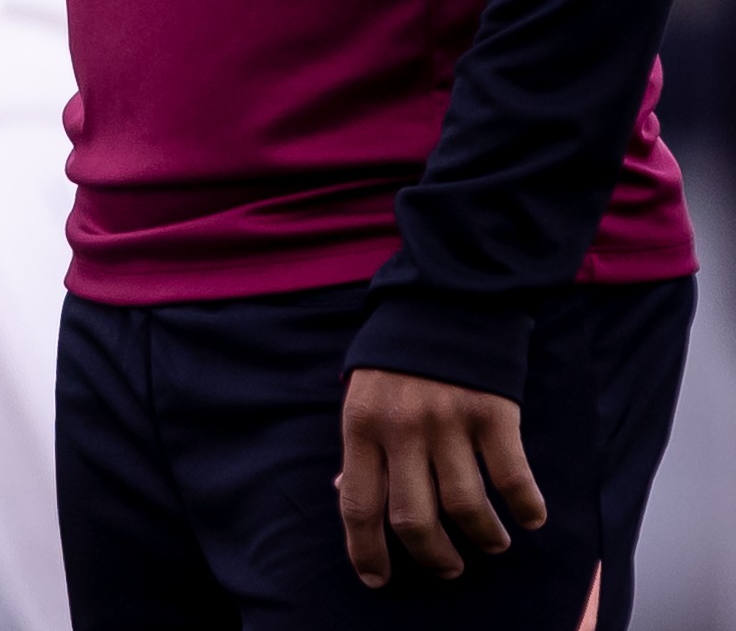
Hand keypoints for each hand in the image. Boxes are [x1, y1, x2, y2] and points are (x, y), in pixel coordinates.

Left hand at [337, 367, 544, 585]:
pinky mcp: (492, 414)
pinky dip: (526, 506)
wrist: (444, 298)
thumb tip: (347, 491)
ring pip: (466, 507)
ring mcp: (448, 422)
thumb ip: (359, 443)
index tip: (377, 580)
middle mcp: (401, 429)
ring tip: (491, 543)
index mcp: (360, 425)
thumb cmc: (398, 354)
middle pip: (414, 518)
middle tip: (446, 567)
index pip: (358, 503)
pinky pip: (513, 478)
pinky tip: (530, 517)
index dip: (366, 550)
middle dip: (433, 556)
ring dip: (483, 538)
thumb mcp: (360, 393)